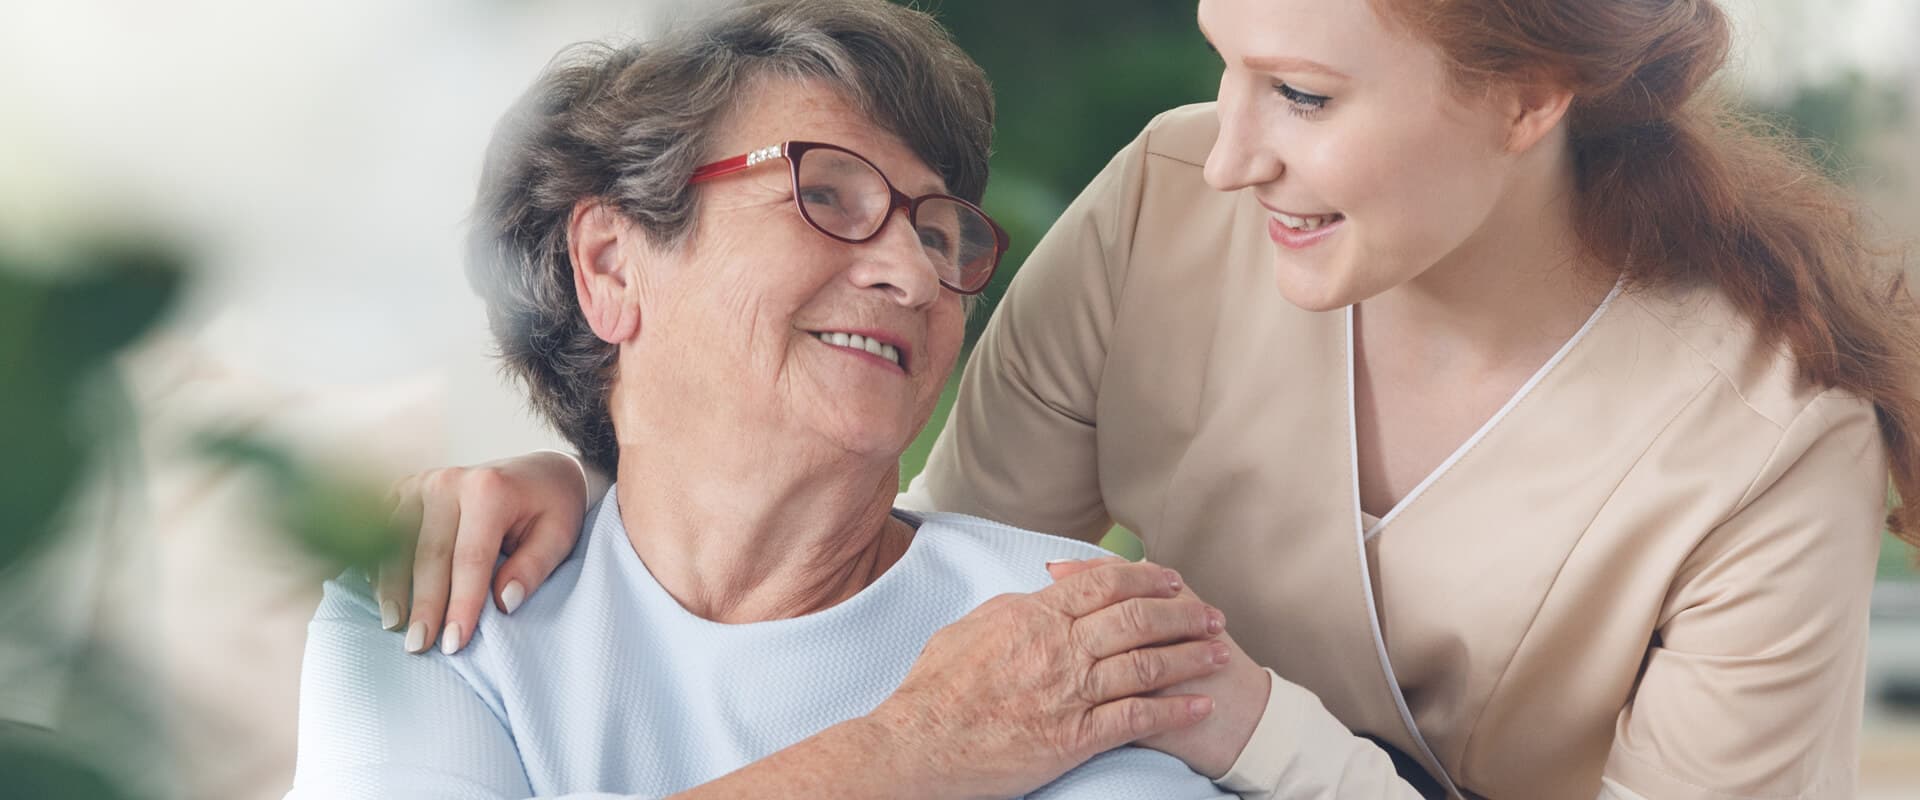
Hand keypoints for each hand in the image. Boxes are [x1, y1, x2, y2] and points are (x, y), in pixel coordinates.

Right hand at [379, 451, 590, 653]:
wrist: (537, 470)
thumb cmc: (552, 507)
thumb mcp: (560, 534)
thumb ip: (534, 566)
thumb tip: (505, 602)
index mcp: (490, 490)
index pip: (471, 558)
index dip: (461, 604)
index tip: (455, 643)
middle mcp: (450, 481)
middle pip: (429, 554)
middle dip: (424, 605)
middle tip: (418, 646)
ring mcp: (423, 482)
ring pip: (397, 543)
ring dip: (393, 588)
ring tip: (395, 626)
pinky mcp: (406, 488)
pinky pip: (384, 530)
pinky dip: (380, 563)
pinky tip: (382, 595)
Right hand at [869, 559, 1230, 799]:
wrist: (919, 744)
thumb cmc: (935, 688)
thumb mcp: (971, 627)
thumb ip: (1016, 608)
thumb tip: (1045, 593)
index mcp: (1035, 615)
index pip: (1104, 583)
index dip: (1146, 578)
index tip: (1172, 579)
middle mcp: (1059, 648)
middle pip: (1138, 619)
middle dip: (1183, 614)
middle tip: (1211, 615)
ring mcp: (1070, 693)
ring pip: (1147, 665)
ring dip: (1190, 657)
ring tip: (1219, 653)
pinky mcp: (1074, 738)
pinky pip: (1137, 718)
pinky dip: (1175, 710)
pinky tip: (1199, 704)